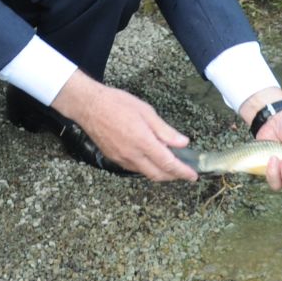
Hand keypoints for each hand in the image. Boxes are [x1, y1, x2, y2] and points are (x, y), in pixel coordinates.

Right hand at [52, 73, 197, 181]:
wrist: (88, 106)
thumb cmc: (116, 103)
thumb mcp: (146, 112)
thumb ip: (165, 130)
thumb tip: (182, 142)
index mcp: (143, 141)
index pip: (168, 164)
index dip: (183, 172)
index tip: (192, 175)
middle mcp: (132, 155)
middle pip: (158, 174)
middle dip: (173, 176)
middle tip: (184, 172)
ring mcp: (122, 159)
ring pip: (146, 173)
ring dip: (160, 173)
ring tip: (170, 165)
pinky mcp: (114, 158)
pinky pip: (134, 168)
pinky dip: (146, 168)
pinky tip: (151, 159)